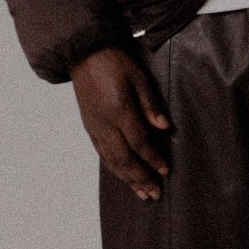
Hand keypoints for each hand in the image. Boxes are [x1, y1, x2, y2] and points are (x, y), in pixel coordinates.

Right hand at [69, 46, 170, 200]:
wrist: (83, 54)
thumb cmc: (113, 62)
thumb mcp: (138, 77)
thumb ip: (150, 104)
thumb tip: (165, 128)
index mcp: (119, 110)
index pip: (139, 143)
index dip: (153, 159)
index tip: (165, 170)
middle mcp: (105, 124)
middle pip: (124, 159)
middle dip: (141, 178)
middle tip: (155, 194)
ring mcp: (95, 128)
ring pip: (112, 161)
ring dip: (128, 180)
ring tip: (142, 194)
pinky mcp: (89, 128)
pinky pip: (102, 155)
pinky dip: (115, 170)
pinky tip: (124, 178)